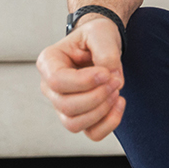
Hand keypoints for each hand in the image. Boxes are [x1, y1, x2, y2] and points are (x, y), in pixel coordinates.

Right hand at [36, 16, 124, 141]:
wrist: (101, 45)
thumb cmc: (96, 37)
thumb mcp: (101, 34)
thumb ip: (106, 53)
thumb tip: (110, 77)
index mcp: (49, 62)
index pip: (57, 81)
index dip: (84, 81)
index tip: (106, 73)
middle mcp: (50, 87)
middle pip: (65, 106)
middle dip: (97, 96)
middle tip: (116, 80)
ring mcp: (63, 105)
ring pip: (74, 124)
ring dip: (101, 111)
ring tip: (117, 91)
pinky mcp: (81, 117)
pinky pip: (92, 133)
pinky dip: (109, 124)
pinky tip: (120, 103)